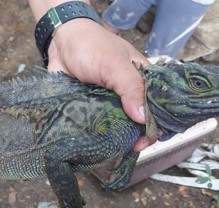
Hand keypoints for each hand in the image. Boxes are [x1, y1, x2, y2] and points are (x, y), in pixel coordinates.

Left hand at [46, 19, 155, 150]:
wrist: (61, 42)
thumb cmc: (91, 46)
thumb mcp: (114, 64)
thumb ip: (130, 87)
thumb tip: (143, 119)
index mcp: (142, 81)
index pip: (157, 107)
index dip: (155, 125)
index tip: (145, 140)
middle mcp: (129, 94)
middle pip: (139, 121)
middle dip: (137, 137)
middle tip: (129, 149)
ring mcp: (110, 103)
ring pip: (119, 126)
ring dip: (118, 139)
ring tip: (113, 153)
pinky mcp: (93, 108)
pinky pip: (99, 126)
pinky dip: (99, 136)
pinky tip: (98, 148)